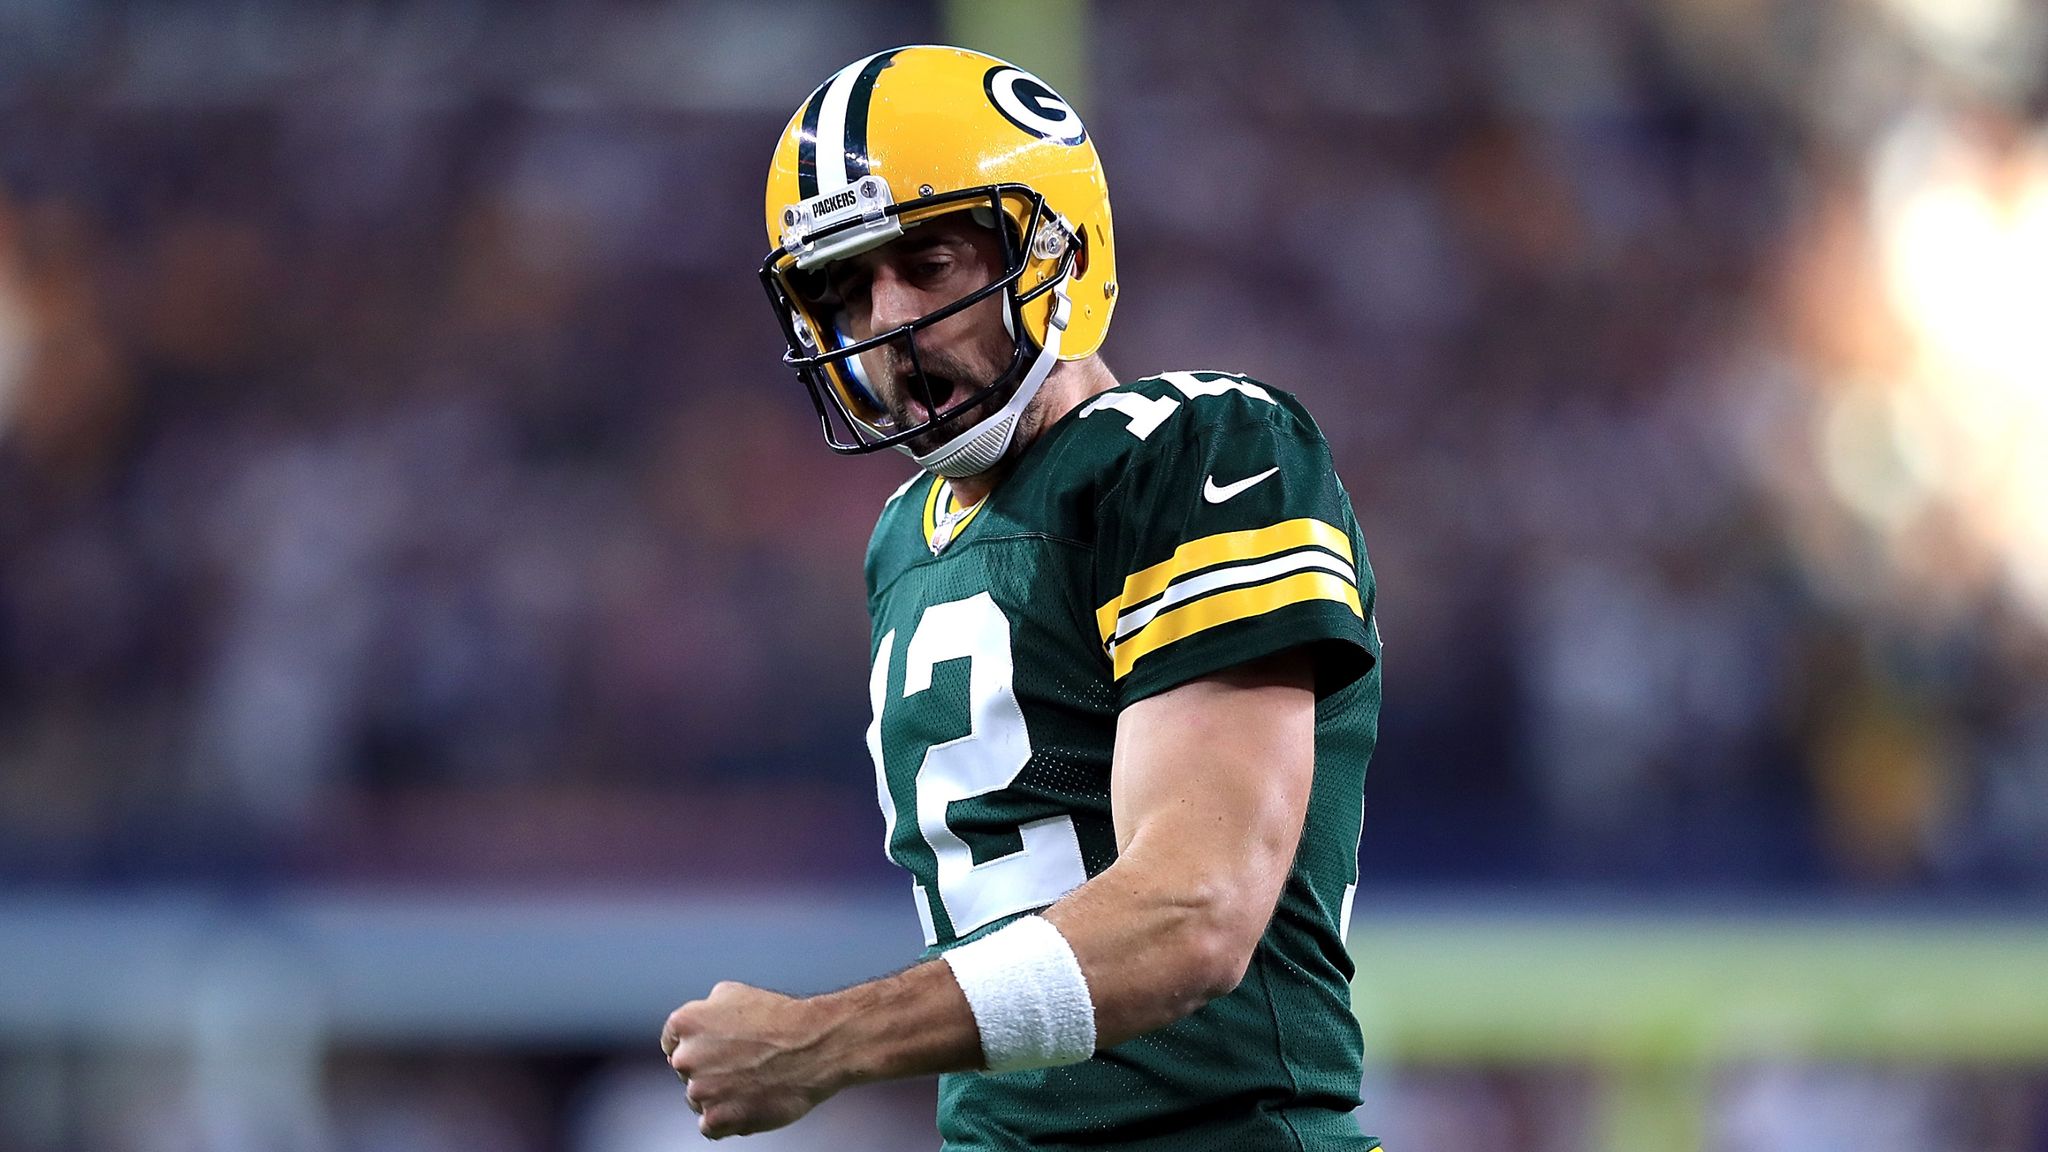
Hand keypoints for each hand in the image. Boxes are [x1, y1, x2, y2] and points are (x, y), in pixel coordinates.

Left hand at [660, 981, 844, 1137]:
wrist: (815, 1046)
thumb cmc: (781, 1018)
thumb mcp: (733, 993)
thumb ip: (703, 1011)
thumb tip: (695, 1026)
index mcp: (685, 1023)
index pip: (672, 1042)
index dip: (697, 1045)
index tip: (715, 1050)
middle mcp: (686, 1058)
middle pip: (686, 1071)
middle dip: (707, 1069)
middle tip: (740, 1064)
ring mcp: (701, 1091)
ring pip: (698, 1098)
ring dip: (718, 1094)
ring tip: (750, 1082)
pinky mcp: (717, 1119)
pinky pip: (710, 1126)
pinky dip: (727, 1119)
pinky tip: (747, 1102)